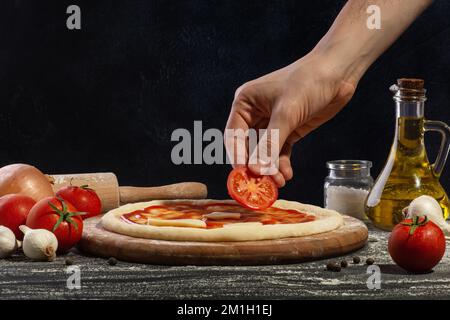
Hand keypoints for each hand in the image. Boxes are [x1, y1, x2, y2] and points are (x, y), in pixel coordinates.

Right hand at [225, 51, 355, 186]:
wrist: (338, 72)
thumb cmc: (308, 82)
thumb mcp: (286, 113)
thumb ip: (270, 143)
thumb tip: (256, 169)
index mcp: (245, 102)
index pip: (234, 135)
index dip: (237, 156)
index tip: (242, 175)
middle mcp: (255, 113)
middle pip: (248, 147)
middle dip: (256, 165)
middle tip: (263, 184)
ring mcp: (272, 123)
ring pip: (265, 152)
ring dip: (270, 168)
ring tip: (279, 181)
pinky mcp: (289, 130)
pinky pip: (280, 151)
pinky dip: (282, 163)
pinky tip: (287, 173)